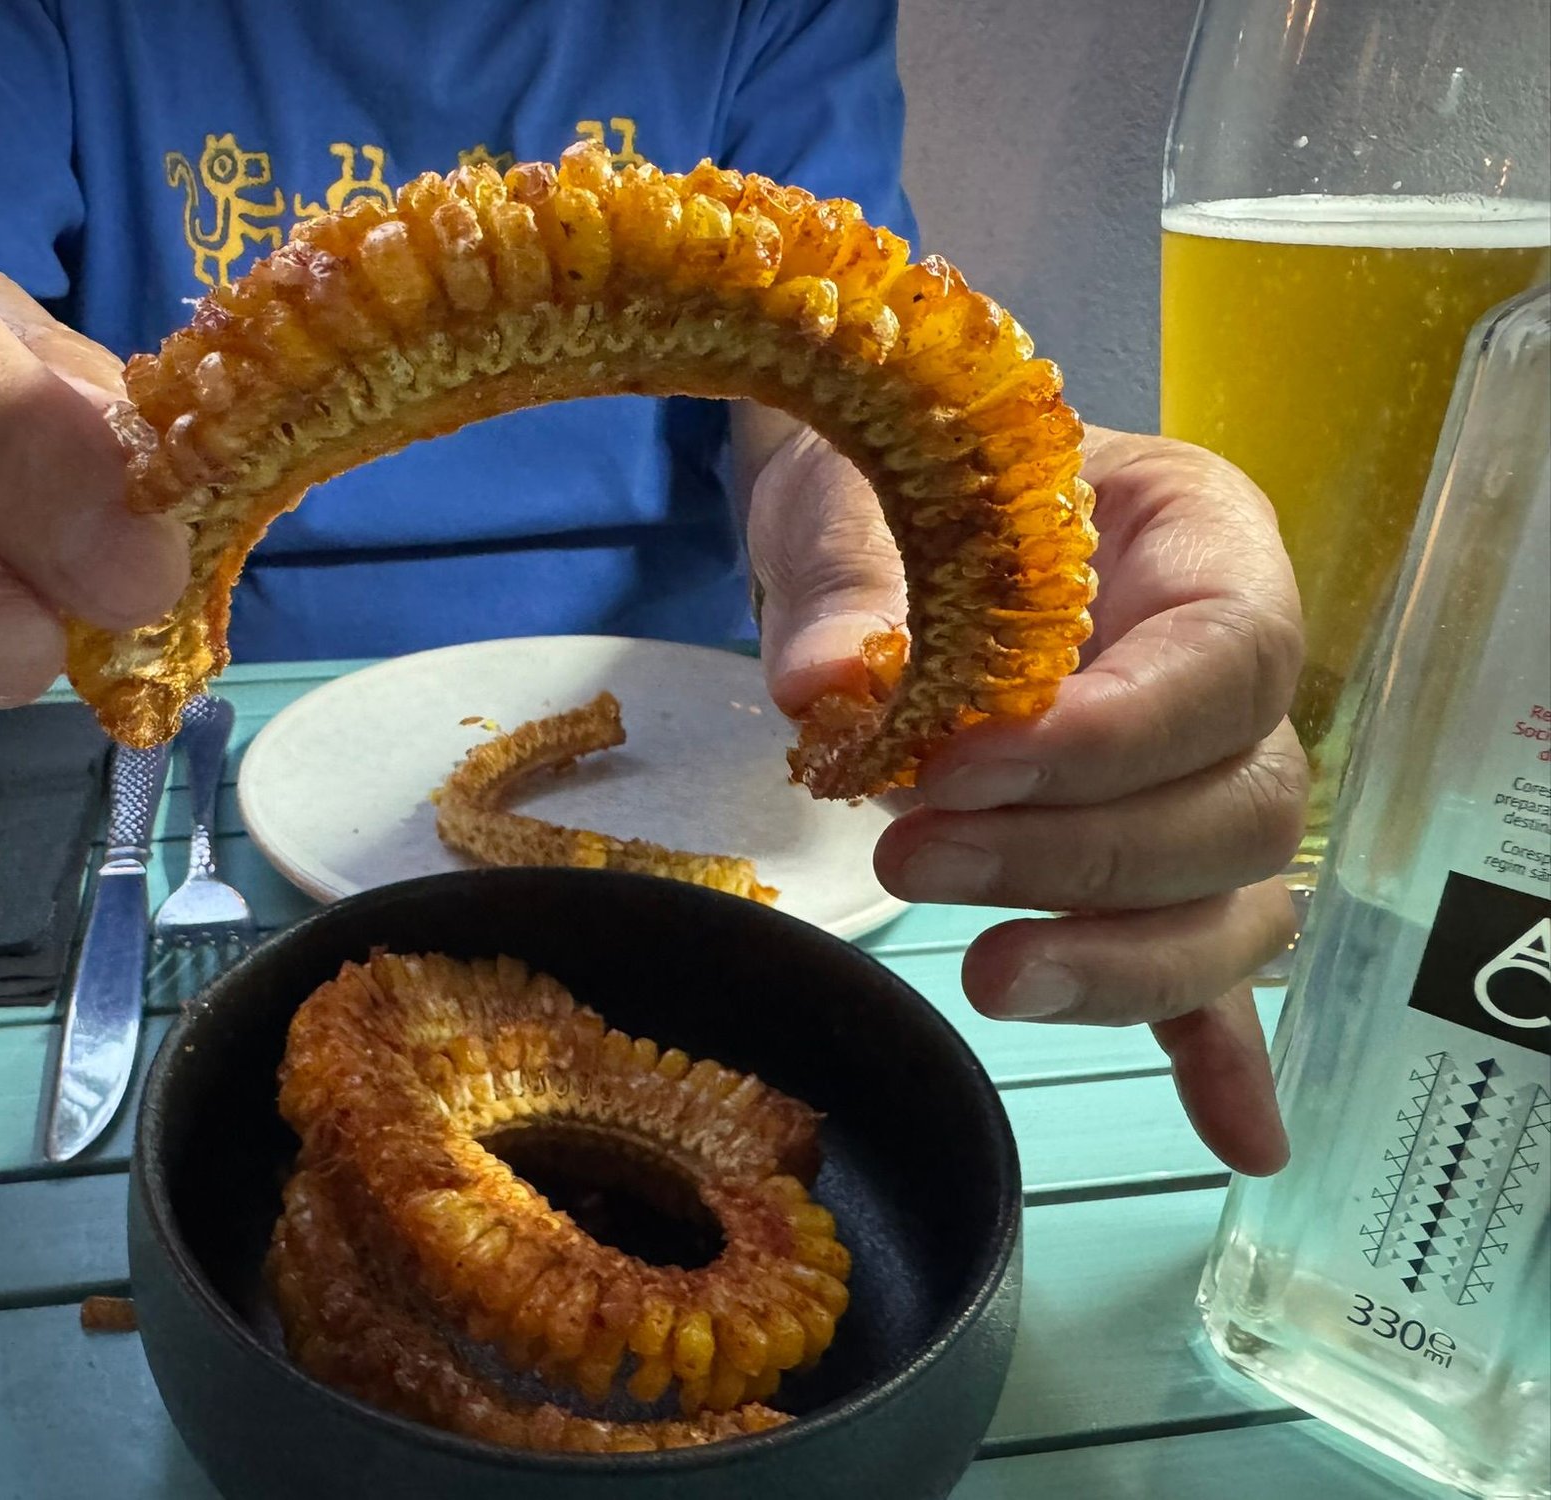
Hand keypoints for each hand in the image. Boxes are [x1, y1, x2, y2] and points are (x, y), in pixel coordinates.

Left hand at [750, 421, 1304, 1175]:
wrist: (878, 499)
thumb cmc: (889, 469)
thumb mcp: (855, 484)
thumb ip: (844, 577)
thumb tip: (823, 684)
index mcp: (1198, 541)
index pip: (1227, 656)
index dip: (1118, 736)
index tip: (967, 770)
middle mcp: (1227, 671)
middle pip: (1240, 803)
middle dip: (1083, 856)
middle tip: (912, 857)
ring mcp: (1196, 777)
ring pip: (1232, 903)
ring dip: (1122, 961)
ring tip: (988, 978)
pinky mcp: (1140, 865)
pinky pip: (1203, 965)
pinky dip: (1211, 1046)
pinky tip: (1235, 1139)